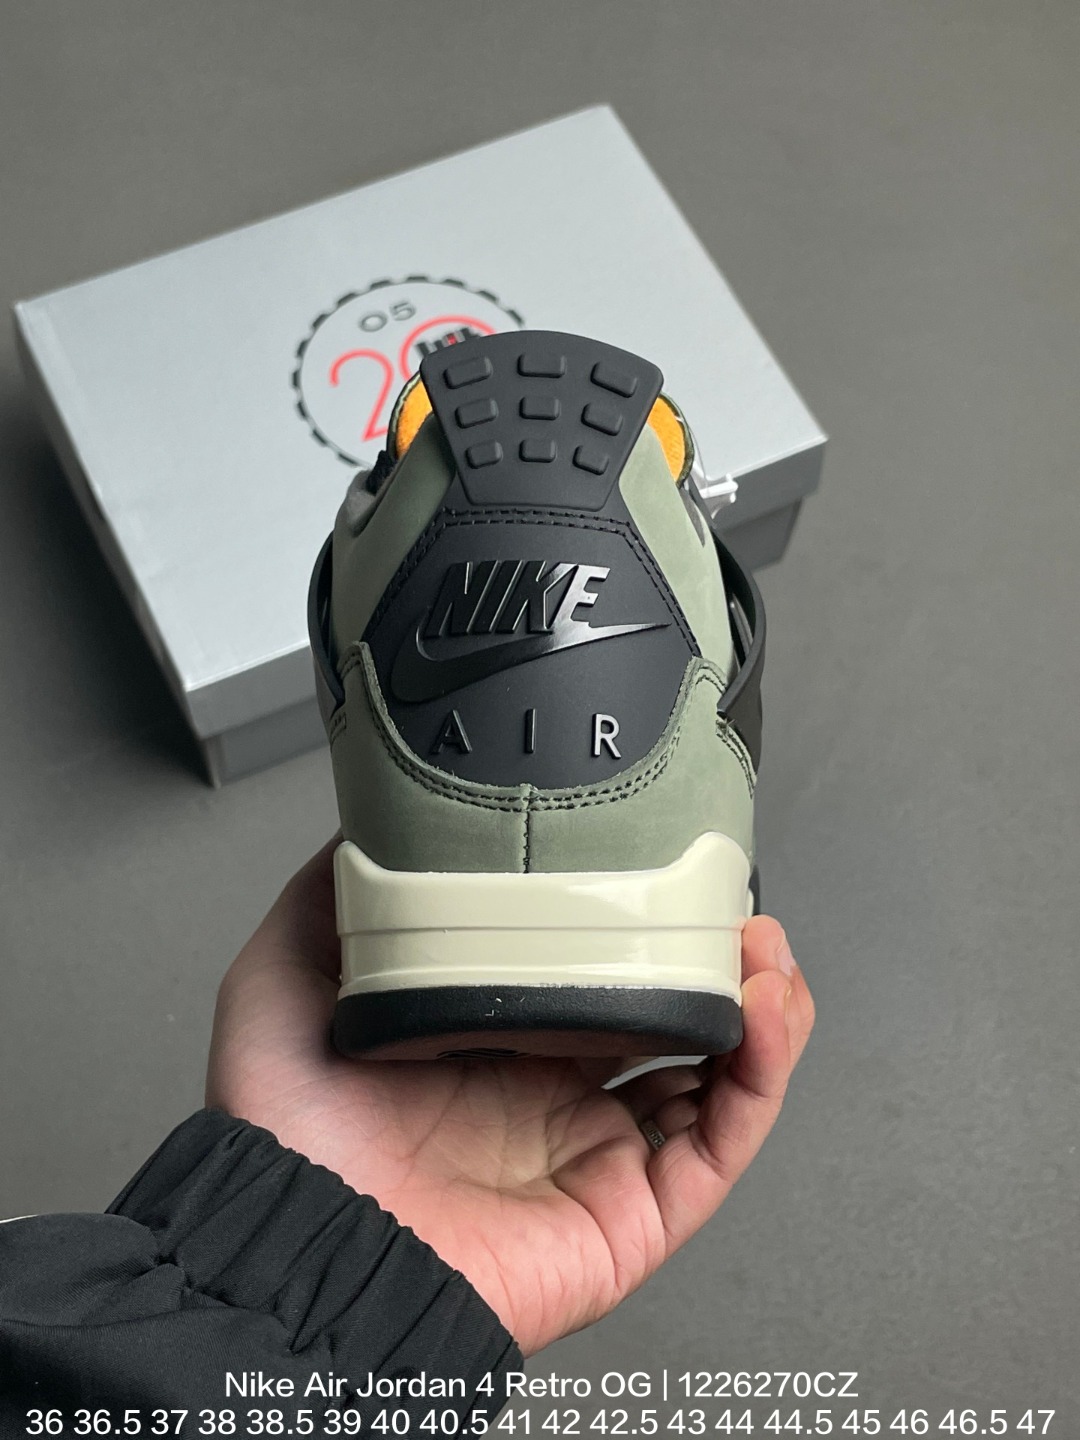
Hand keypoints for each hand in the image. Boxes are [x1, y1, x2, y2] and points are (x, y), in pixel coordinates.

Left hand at [206, 839, 814, 1355]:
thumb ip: (335, 897)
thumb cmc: (287, 1132)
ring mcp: (598, 1152)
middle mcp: (553, 1094)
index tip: (665, 863)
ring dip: (761, 1004)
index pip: (592, 969)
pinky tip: (765, 1009)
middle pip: (670, 1015)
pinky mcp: (632, 1211)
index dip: (637, 916)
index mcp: (493, 1041)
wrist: (296, 1242)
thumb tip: (371, 823)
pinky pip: (722, 1141)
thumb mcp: (288, 975)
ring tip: (764, 946)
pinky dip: (764, 1074)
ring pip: (716, 1075)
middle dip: (716, 954)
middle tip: (730, 901)